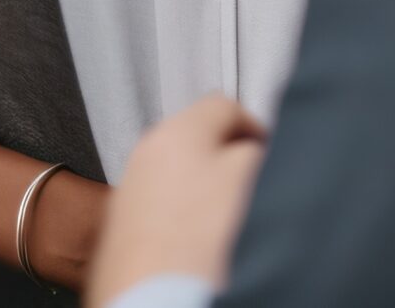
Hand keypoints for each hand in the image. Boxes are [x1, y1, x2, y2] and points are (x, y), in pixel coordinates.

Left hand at [84, 97, 266, 307]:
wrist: (152, 304)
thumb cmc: (198, 244)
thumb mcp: (250, 178)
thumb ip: (257, 150)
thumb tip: (255, 149)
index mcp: (174, 132)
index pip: (225, 106)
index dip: (257, 130)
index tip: (271, 154)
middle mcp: (143, 156)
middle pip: (199, 144)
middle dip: (229, 164)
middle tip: (253, 191)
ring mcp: (129, 197)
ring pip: (181, 182)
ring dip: (206, 198)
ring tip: (227, 228)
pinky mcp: (123, 237)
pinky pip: (165, 218)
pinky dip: (184, 227)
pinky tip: (200, 251)